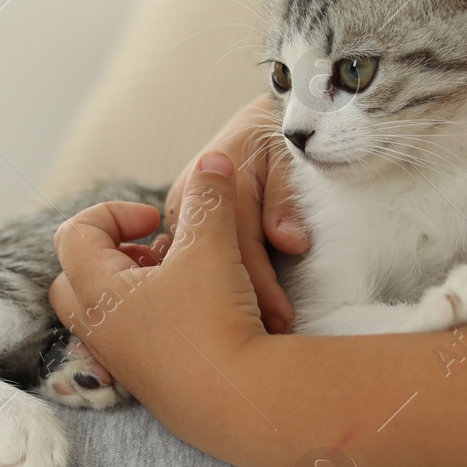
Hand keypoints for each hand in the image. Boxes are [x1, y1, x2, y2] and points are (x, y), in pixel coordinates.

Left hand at [49, 152, 266, 420]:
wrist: (237, 402)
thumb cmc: (214, 322)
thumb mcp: (213, 247)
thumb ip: (209, 199)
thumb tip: (213, 162)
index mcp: (96, 289)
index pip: (74, 233)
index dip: (114, 213)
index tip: (156, 220)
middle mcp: (97, 327)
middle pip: (74, 276)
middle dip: (112, 253)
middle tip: (155, 252)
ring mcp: (120, 359)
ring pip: (104, 310)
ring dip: (136, 286)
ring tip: (182, 279)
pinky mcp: (146, 382)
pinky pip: (132, 339)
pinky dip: (154, 317)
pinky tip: (198, 315)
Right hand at [164, 95, 308, 332]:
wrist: (259, 123)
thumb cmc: (279, 141)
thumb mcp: (290, 159)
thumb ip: (287, 198)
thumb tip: (289, 242)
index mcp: (215, 178)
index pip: (238, 243)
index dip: (261, 286)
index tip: (283, 318)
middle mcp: (186, 200)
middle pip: (207, 264)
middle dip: (236, 309)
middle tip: (268, 343)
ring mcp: (176, 216)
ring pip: (188, 270)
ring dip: (216, 306)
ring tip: (248, 342)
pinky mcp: (176, 229)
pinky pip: (180, 268)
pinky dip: (201, 295)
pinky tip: (221, 324)